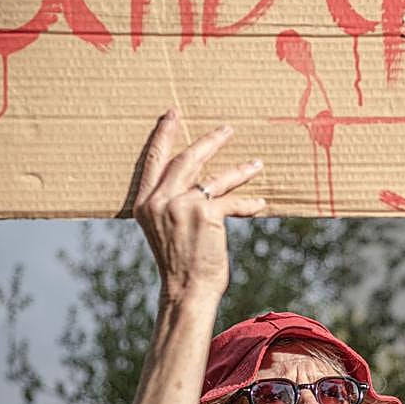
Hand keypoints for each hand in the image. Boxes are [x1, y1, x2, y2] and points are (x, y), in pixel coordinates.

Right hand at [133, 111, 265, 301]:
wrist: (187, 289)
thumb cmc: (179, 262)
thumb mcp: (164, 229)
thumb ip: (171, 204)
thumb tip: (196, 181)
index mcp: (144, 203)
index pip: (153, 161)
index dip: (164, 135)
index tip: (172, 114)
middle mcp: (159, 200)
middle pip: (186, 159)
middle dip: (209, 141)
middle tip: (226, 129)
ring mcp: (181, 205)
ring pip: (215, 177)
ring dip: (239, 170)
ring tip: (256, 163)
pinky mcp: (205, 213)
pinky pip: (231, 200)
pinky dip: (248, 202)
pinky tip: (260, 202)